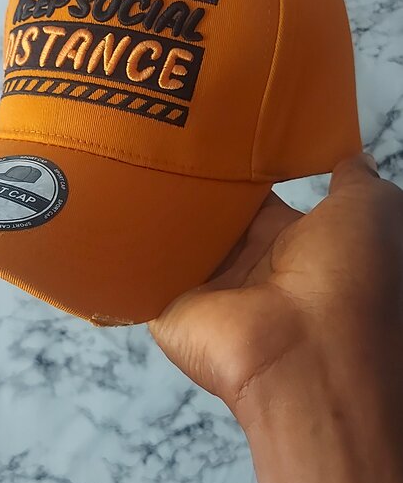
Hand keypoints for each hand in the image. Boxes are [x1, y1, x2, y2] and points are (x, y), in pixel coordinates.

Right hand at [149, 152, 402, 430]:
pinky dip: (125, 240)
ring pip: (174, 235)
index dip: (241, 165)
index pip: (258, 198)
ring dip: (158, 202)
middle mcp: (251, 268)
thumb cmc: (348, 278)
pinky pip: (140, 267)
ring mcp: (207, 290)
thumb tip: (351, 157)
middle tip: (168, 133)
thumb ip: (354, 180)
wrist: (303, 355)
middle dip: (195, 180)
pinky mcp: (167, 308)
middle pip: (211, 214)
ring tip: (133, 150)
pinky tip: (110, 197)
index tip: (217, 127)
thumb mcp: (371, 211)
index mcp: (297, 245)